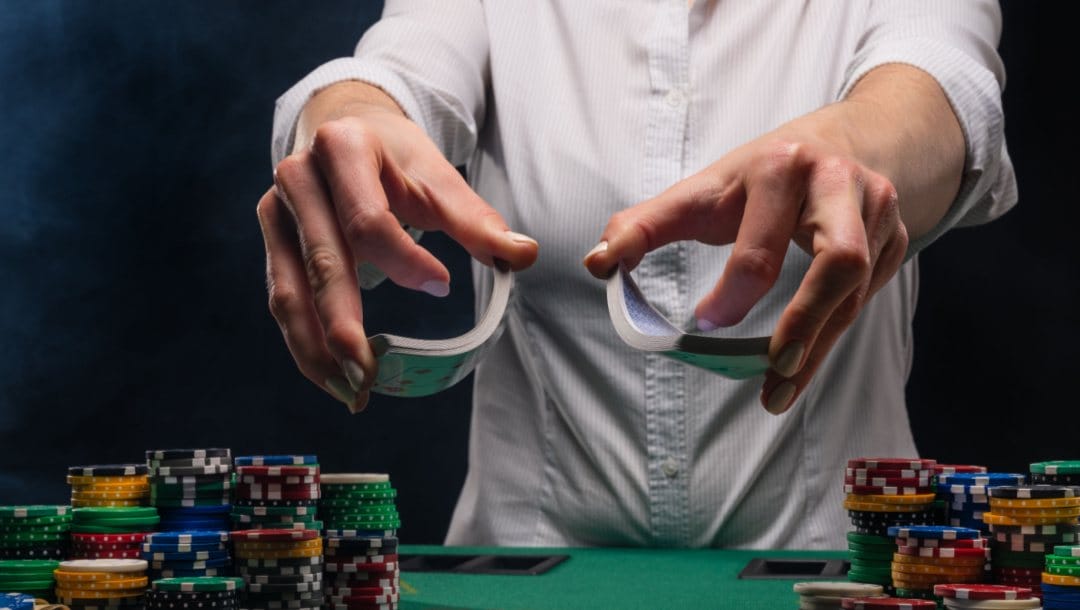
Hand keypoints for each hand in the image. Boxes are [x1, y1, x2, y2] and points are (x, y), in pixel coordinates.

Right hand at [257, 82, 537, 412]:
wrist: (344, 128)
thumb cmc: (396, 157)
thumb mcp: (438, 177)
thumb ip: (475, 220)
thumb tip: (523, 255)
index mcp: (342, 148)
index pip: (368, 219)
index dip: (403, 261)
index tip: (442, 288)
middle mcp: (298, 176)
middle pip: (322, 260)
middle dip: (341, 323)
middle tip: (366, 371)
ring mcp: (277, 211)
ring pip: (290, 289)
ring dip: (314, 347)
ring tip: (348, 388)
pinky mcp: (272, 241)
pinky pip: (284, 297)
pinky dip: (305, 340)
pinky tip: (330, 373)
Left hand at [583, 111, 908, 414]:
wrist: (845, 138)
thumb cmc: (760, 175)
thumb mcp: (702, 190)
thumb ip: (646, 225)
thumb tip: (596, 263)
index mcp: (779, 168)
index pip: (759, 244)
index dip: (733, 293)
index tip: (704, 324)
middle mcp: (836, 184)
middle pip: (839, 261)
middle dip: (806, 322)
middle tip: (771, 368)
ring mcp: (876, 211)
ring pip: (857, 290)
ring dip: (819, 346)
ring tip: (778, 389)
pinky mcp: (897, 238)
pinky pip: (868, 298)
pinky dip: (832, 335)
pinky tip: (801, 364)